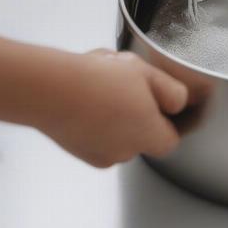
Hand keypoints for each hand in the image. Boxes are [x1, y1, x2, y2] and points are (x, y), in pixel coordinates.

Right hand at [38, 50, 187, 167]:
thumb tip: (179, 103)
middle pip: (143, 136)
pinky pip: (96, 137)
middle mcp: (125, 151)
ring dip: (116, 115)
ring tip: (103, 86)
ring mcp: (99, 155)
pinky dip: (95, 122)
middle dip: (139, 113)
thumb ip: (171, 90)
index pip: (170, 139)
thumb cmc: (95, 79)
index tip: (161, 102)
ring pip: (118, 135)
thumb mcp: (145, 72)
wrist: (48, 88)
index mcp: (147, 134)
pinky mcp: (77, 151)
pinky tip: (86, 97)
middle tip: (127, 85)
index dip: (168, 120)